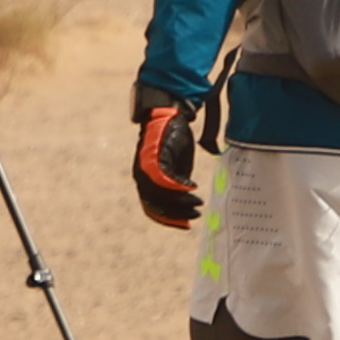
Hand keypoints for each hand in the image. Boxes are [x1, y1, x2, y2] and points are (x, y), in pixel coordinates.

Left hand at [129, 98, 205, 231]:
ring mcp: (146, 167)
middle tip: (195, 215)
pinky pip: (165, 179)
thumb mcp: (176, 167)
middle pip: (156, 204)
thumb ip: (176, 184)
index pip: (152, 208)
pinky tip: (193, 187)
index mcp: (144, 180)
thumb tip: (186, 202)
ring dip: (180, 202)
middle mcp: (141, 175)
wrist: (168, 114)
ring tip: (197, 203)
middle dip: (177, 214)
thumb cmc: (172, 140)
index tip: (185, 225)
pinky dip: (179, 187)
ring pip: (161, 195)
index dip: (168, 219)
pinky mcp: (154, 157)